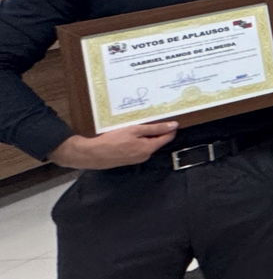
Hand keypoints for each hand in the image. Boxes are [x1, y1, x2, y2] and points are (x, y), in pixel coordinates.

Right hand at [50, 120, 179, 169]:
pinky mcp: (128, 160)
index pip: (167, 138)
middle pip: (156, 141)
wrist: (91, 154)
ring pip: (146, 144)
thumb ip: (156, 128)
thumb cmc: (112, 140)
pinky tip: (128, 135)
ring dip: (144, 136)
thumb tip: (174, 126)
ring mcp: (136, 159)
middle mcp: (145, 156)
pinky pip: (137, 148)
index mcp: (149, 149)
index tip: (169, 118)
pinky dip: (136, 141)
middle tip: (150, 119)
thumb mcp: (135, 130)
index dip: (169, 128)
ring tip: (137, 126)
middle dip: (155, 131)